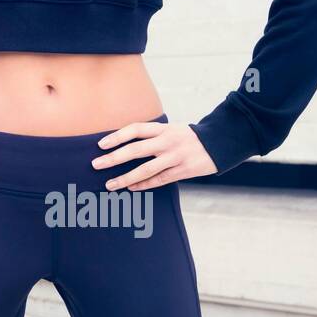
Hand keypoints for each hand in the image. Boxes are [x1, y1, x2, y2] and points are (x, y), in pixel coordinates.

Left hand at [91, 120, 217, 189]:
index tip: (101, 144)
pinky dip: (144, 184)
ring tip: (110, 184)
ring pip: (146, 169)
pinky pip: (160, 180)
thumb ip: (152, 136)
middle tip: (96, 164)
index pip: (136, 129)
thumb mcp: (171, 129)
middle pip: (136, 150)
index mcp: (163, 129)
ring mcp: (176, 157)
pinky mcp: (184, 171)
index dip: (117, 136)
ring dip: (125, 177)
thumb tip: (123, 144)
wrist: (220, 142)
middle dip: (114, 158)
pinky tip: (130, 188)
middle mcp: (168, 141)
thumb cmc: (188, 137)